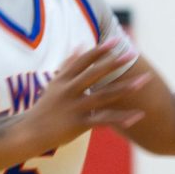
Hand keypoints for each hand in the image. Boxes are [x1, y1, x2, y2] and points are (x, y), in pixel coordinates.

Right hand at [27, 39, 150, 147]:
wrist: (30, 133)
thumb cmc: (45, 108)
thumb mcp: (54, 84)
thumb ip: (68, 65)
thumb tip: (78, 45)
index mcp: (64, 80)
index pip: (84, 61)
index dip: (100, 50)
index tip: (116, 40)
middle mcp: (69, 91)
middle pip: (95, 74)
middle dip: (114, 63)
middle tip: (132, 53)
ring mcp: (74, 107)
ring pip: (104, 96)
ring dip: (125, 87)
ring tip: (144, 80)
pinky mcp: (79, 124)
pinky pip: (104, 120)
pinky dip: (122, 118)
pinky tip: (138, 115)